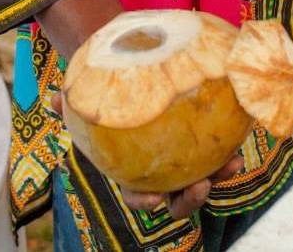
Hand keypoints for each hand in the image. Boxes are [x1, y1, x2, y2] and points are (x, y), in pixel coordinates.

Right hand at [51, 93, 244, 219]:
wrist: (141, 91)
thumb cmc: (116, 103)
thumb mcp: (95, 102)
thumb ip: (74, 104)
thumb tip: (52, 99)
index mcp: (136, 173)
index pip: (138, 196)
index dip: (146, 201)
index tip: (155, 198)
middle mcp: (163, 175)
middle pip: (178, 201)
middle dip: (189, 201)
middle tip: (199, 185)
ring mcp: (187, 165)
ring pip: (206, 181)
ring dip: (220, 177)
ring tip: (231, 163)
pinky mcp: (207, 149)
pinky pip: (221, 154)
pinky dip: (231, 149)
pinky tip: (240, 135)